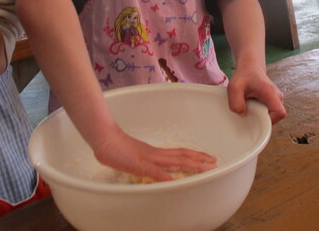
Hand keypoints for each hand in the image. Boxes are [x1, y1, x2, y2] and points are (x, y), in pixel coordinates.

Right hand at [91, 125, 216, 182]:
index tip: (206, 158)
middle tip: (214, 161)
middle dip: (200, 158)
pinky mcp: (140, 165)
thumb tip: (149, 169)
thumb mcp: (132, 158)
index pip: (178, 153)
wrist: (104, 138)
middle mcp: (156, 154)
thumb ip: (142, 163)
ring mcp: (149, 159)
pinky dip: (168, 176)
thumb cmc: (114, 147)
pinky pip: (156, 172)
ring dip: (192, 164)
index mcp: (154, 153)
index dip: (193, 155)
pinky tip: (177, 181)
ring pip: (175, 161)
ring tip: (206, 168)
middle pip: (182, 155)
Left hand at [227, 66, 285, 123]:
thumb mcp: (234, 87)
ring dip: (262, 116)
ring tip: (251, 109)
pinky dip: (262, 113)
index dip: (271, 121)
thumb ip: (235, 102)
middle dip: (264, 120)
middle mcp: (277, 96)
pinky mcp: (273, 100)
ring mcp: (276, 98)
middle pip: (277, 116)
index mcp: (270, 93)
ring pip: (274, 115)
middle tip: (250, 116)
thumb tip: (242, 115)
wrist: (250, 67)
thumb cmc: (243, 75)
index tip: (258, 120)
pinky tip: (252, 108)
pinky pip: (271, 112)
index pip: (280, 112)